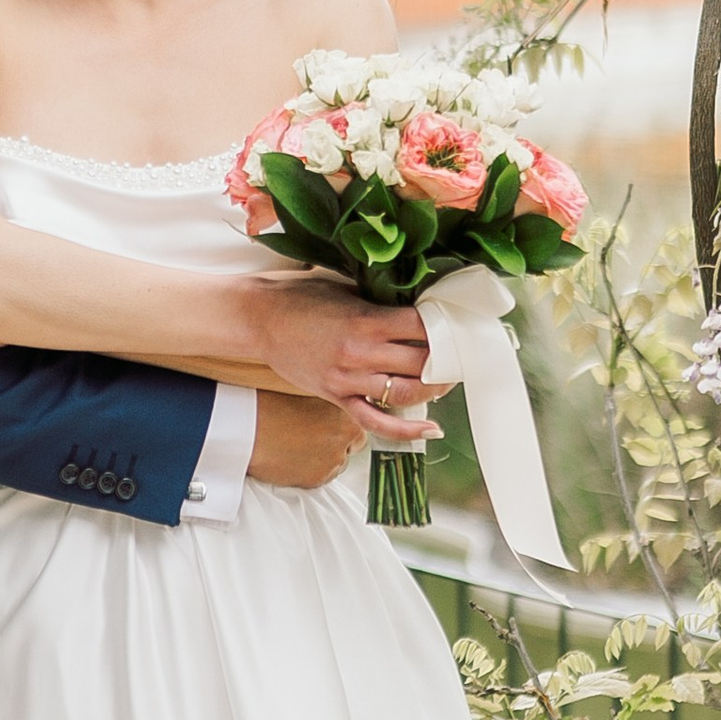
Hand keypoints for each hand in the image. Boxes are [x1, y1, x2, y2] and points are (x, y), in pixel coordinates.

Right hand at [247, 391, 366, 490]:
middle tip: (313, 434)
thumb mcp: (306, 392)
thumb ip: (328, 399)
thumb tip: (339, 404)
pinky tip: (293, 457)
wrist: (245, 427)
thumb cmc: (269, 404)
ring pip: (338, 461)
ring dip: (325, 456)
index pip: (361, 422)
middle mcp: (345, 437)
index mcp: (345, 412)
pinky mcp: (318, 478)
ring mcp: (333, 459)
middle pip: (353, 443)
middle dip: (338, 440)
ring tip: (298, 445)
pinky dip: (312, 469)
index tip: (331, 422)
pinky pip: (322, 475)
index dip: (344, 422)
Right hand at [249, 273, 441, 442]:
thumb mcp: (346, 289)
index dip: (446, 327)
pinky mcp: (337, 397)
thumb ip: (381, 303)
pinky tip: (430, 428)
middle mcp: (361, 353)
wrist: (260, 318)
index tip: (459, 325)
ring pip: (406, 392)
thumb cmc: (301, 297)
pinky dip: (406, 429)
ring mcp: (349, 379)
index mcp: (366, 320)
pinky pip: (376, 421)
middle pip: (421, 362)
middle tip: (461, 354)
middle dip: (448, 359)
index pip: (423, 326)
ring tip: (447, 379)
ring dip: (434, 388)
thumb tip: (419, 309)